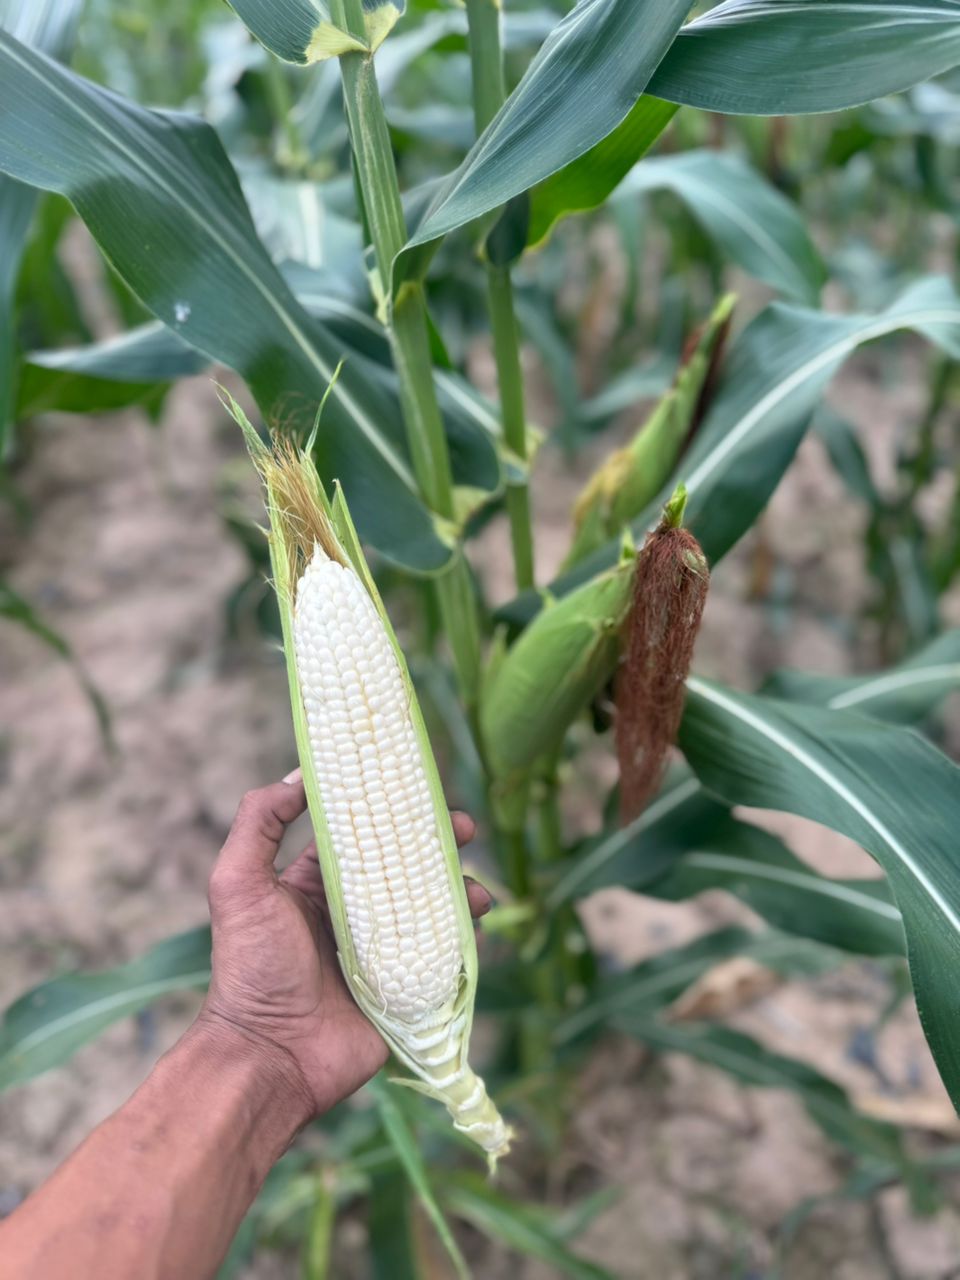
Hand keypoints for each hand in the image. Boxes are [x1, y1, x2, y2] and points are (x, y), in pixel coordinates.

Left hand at [196, 773, 490, 1125]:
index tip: (420, 788)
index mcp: (313, 885)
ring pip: (431, 907)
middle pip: (404, 866)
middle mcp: (350, 914)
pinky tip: (475, 919)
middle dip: (437, 843)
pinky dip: (464, 933)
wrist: (270, 1057)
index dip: (389, 810)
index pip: (358, 834)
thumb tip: (300, 776)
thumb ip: (258, 823)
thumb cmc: (250, 969)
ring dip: (458, 888)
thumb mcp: (238, 884)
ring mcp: (381, 951)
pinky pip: (443, 954)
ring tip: (474, 886)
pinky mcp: (404, 987)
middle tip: (465, 828)